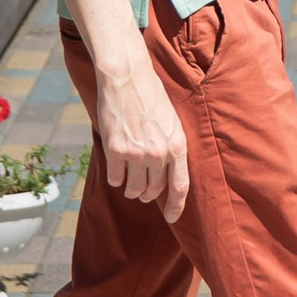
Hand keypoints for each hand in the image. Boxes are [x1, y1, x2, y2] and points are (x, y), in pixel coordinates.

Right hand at [94, 55, 189, 222]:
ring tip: (129, 181)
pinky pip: (115, 178)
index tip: (171, 218)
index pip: (180, 187)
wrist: (127, 77)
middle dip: (147, 194)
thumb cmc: (151, 97)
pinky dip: (115, 177)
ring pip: (133, 188)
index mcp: (177, 146)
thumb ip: (171, 148)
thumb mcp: (171, 122)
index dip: (176, 207)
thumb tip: (168, 175)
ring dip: (130, 189)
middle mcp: (159, 153)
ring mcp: (137, 153)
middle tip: (142, 191)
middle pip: (154, 190)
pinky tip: (116, 168)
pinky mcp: (116, 150)